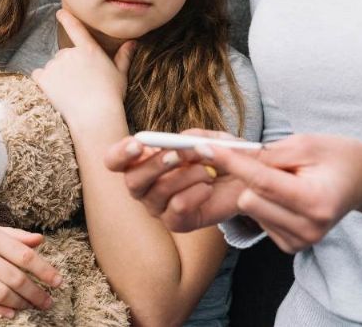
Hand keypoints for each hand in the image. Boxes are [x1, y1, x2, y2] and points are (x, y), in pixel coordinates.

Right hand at [0, 218, 60, 317]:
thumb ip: (13, 236)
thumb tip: (41, 241)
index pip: (25, 256)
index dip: (45, 270)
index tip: (58, 282)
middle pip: (15, 278)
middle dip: (35, 293)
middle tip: (48, 302)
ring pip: (0, 293)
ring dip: (19, 303)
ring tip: (31, 307)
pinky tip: (9, 313)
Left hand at [31, 9, 135, 126]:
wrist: (95, 117)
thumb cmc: (111, 97)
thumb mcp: (120, 75)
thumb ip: (124, 57)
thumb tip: (133, 42)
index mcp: (89, 50)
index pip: (75, 28)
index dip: (66, 18)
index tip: (59, 13)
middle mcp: (70, 53)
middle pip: (65, 54)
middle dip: (69, 66)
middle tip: (79, 84)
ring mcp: (55, 65)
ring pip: (53, 66)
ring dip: (57, 76)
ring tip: (71, 92)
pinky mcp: (43, 78)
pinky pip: (39, 75)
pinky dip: (44, 82)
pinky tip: (57, 93)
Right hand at [104, 129, 247, 231]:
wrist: (245, 178)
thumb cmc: (221, 155)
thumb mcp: (209, 138)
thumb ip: (192, 138)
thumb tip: (177, 143)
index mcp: (145, 161)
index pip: (115, 161)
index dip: (120, 153)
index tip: (137, 144)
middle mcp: (146, 186)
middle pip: (132, 180)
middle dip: (155, 165)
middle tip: (177, 154)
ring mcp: (160, 207)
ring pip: (158, 193)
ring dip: (186, 176)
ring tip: (209, 170)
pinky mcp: (178, 223)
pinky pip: (177, 209)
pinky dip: (196, 194)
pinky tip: (209, 188)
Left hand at [198, 134, 361, 252]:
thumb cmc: (336, 156)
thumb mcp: (304, 144)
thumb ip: (265, 153)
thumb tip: (224, 154)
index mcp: (315, 202)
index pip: (261, 182)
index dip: (231, 163)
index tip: (207, 147)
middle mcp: (308, 229)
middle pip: (250, 200)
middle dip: (250, 177)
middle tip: (270, 162)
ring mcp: (301, 242)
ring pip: (251, 210)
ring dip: (258, 190)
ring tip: (286, 179)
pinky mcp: (292, 246)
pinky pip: (259, 220)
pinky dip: (265, 203)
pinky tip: (286, 195)